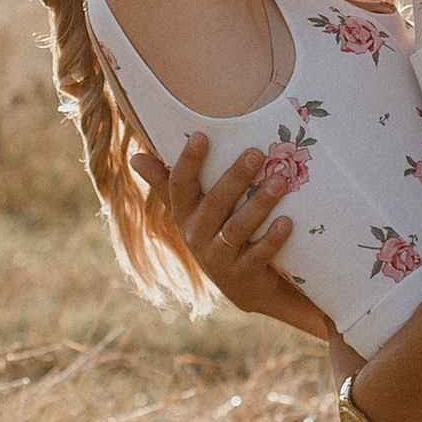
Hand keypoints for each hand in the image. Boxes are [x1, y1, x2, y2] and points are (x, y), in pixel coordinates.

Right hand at [133, 137, 337, 337]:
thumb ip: (166, 183)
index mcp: (184, 215)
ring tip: (279, 182)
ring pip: (236, 229)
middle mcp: (196, 236)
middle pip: (214, 204)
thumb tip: (135, 156)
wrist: (243, 286)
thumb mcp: (191, 211)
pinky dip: (272, 239)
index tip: (201, 135)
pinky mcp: (242, 275)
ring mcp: (218, 258)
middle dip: (235, 177)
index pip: (180, 186)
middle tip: (256, 153)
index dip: (188, 161)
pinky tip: (287, 221)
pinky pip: (257, 255)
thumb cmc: (215, 234)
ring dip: (258, 204)